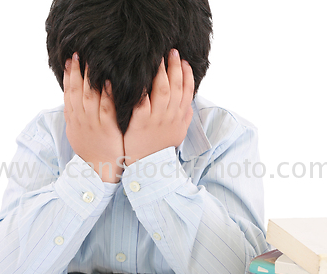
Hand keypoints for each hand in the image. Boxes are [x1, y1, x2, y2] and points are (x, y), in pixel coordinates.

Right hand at [63, 53, 123, 182]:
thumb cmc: (92, 151)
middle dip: (77, 71)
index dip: (68, 75)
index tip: (69, 60)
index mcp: (73, 120)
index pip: (68, 93)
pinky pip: (106, 108)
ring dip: (90, 77)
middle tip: (78, 53)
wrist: (98, 171)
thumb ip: (76, 116)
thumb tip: (73, 100)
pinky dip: (106, 94)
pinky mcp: (107, 129)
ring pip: (89, 96)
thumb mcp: (78, 133)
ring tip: (92, 59)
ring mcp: (93, 124)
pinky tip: (108, 80)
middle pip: (76, 91)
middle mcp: (80, 119)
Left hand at [123, 49, 193, 165]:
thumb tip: (189, 105)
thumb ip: (184, 118)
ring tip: (158, 58)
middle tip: (172, 52)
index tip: (184, 61)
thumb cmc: (161, 149)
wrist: (149, 167)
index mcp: (179, 118)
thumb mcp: (178, 134)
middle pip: (176, 87)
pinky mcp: (140, 123)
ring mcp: (155, 119)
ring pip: (161, 91)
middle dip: (175, 67)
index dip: (187, 75)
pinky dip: (140, 89)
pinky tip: (138, 76)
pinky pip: (141, 102)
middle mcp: (170, 116)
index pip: (187, 92)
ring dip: (160, 72)